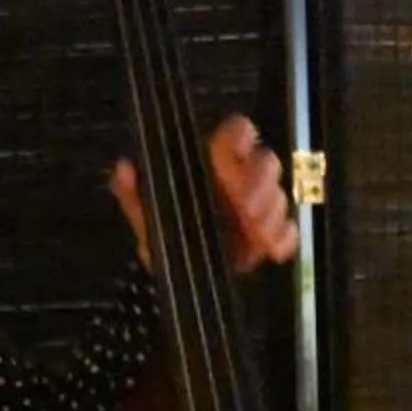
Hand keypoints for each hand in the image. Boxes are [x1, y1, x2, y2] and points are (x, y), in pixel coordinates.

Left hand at [111, 114, 300, 274]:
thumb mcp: (146, 215)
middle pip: (266, 161)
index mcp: (214, 165)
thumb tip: (123, 167)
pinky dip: (284, 239)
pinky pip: (287, 231)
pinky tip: (273, 251)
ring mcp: (260, 207)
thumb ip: (133, 193)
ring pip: (280, 194)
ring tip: (257, 233)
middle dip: (263, 182)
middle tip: (250, 209)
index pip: (237, 133)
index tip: (238, 153)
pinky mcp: (269, 235)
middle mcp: (241, 179)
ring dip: (273, 212)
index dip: (242, 136)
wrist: (179, 277)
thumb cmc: (166, 235)